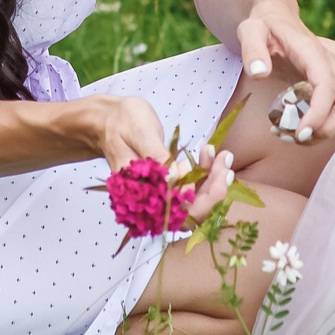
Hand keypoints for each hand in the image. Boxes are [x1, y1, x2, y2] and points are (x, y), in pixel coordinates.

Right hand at [86, 93, 234, 220]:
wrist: (107, 121)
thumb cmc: (121, 123)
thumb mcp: (139, 132)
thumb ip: (156, 157)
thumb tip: (174, 178)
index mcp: (137, 192)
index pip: (174, 212)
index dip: (200, 198)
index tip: (213, 169)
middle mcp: (148, 201)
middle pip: (188, 212)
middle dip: (214, 190)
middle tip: (226, 161)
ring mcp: (158, 196)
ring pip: (193, 202)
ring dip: (213, 181)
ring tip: (223, 155)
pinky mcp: (166, 187)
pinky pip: (191, 189)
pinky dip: (205, 175)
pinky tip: (210, 154)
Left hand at [233, 6, 334, 142]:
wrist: (276, 17)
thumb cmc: (264, 25)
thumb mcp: (250, 30)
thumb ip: (252, 49)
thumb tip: (259, 73)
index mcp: (311, 52)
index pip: (327, 86)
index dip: (319, 113)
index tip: (299, 132)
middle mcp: (330, 64)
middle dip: (329, 128)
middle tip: (297, 138)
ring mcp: (334, 75)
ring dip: (328, 130)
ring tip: (294, 136)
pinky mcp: (331, 86)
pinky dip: (323, 126)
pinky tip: (295, 129)